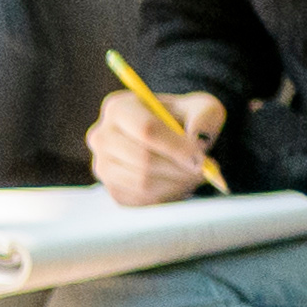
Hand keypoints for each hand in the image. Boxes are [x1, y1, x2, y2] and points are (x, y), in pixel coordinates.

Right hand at [86, 88, 219, 206]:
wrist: (174, 139)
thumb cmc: (187, 119)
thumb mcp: (203, 107)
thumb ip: (204, 116)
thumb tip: (197, 137)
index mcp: (119, 107)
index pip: (146, 129)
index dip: (175, 147)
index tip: (200, 158)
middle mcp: (102, 136)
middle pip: (143, 159)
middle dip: (179, 168)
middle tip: (204, 169)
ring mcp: (103, 166)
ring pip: (142, 182)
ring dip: (176, 182)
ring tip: (195, 174)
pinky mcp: (112, 190)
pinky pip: (142, 199)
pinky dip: (168, 195)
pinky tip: (180, 182)